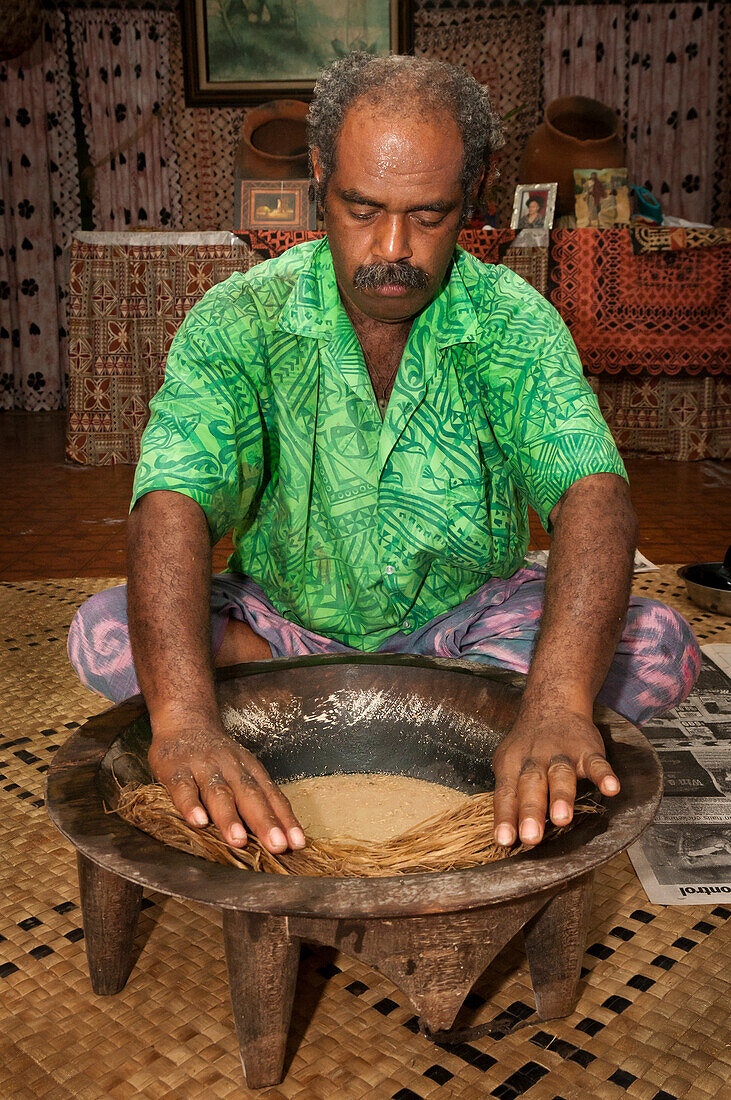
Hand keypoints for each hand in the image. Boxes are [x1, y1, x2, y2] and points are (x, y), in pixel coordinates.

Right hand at [148, 718, 304, 853]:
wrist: (186, 722)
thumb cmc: (218, 758)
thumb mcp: (242, 771)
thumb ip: (256, 800)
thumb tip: (279, 836)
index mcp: (251, 770)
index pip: (272, 796)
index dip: (285, 820)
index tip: (298, 843)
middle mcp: (231, 768)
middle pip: (251, 796)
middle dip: (265, 822)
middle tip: (278, 846)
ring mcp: (204, 769)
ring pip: (219, 794)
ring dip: (230, 818)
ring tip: (239, 840)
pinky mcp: (177, 771)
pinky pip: (184, 789)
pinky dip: (191, 806)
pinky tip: (198, 822)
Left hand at [491, 705, 619, 847]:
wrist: (552, 703)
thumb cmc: (528, 745)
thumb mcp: (509, 764)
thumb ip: (510, 796)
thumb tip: (506, 836)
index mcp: (512, 766)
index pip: (506, 794)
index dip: (504, 817)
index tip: (504, 841)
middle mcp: (535, 760)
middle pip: (531, 786)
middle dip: (531, 812)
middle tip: (531, 837)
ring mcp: (561, 754)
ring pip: (560, 775)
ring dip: (561, 796)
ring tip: (562, 818)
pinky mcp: (587, 750)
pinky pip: (596, 763)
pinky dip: (604, 775)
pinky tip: (611, 789)